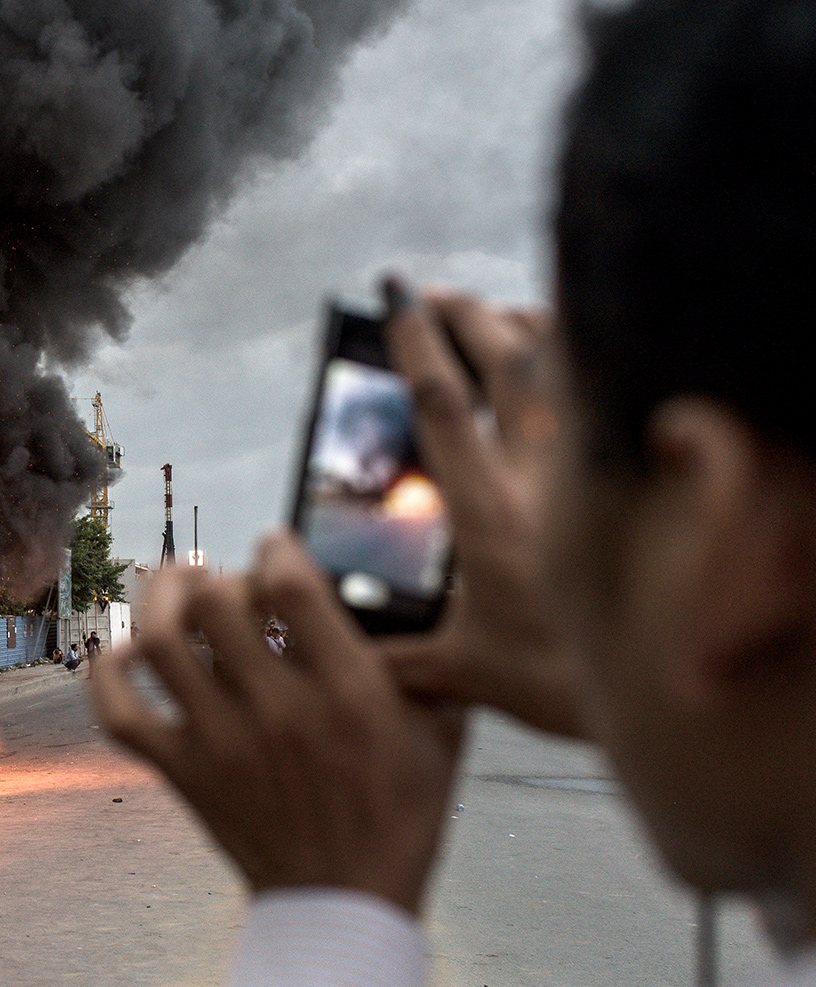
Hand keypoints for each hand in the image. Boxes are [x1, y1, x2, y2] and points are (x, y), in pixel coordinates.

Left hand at [91, 535, 464, 915]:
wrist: (345, 903)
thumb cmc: (401, 811)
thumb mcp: (441, 729)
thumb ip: (425, 658)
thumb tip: (411, 590)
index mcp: (348, 694)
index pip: (290, 586)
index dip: (275, 547)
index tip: (276, 546)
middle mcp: (279, 712)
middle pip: (217, 602)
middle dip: (218, 572)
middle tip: (226, 579)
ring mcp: (221, 744)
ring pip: (160, 641)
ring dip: (160, 599)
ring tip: (174, 586)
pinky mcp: (182, 773)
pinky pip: (118, 711)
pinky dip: (109, 671)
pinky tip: (129, 652)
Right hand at [381, 283, 581, 736]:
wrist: (650, 691)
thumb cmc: (556, 682)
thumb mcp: (462, 671)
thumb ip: (394, 655)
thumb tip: (336, 643)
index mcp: (491, 517)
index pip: (446, 406)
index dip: (416, 346)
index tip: (395, 302)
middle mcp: (543, 481)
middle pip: (507, 364)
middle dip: (465, 317)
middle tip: (431, 295)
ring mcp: (590, 475)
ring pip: (562, 371)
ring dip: (519, 329)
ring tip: (486, 312)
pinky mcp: (624, 480)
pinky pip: (600, 396)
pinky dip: (574, 363)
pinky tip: (555, 357)